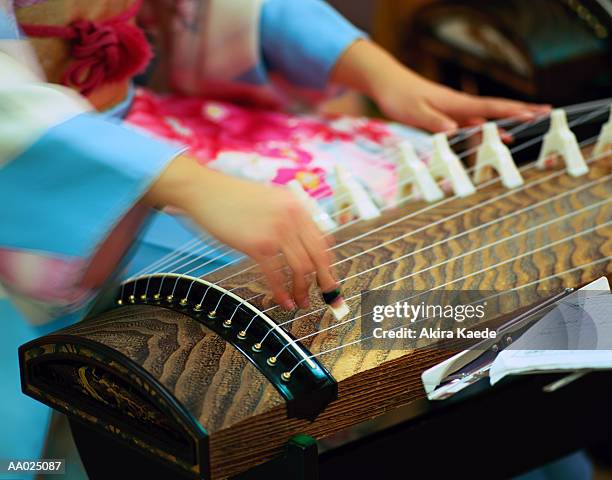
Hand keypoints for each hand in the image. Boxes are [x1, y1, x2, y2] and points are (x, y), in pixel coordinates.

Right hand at [144, 155, 336, 309]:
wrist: (206, 191)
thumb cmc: (233, 197)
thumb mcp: (271, 200)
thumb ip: (289, 218)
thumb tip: (302, 245)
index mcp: (297, 206)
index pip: (323, 241)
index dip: (328, 264)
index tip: (328, 278)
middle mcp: (292, 217)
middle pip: (318, 256)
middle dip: (325, 281)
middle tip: (328, 296)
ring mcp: (276, 231)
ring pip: (301, 268)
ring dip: (303, 290)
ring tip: (301, 302)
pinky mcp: (257, 245)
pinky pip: (276, 275)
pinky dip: (282, 292)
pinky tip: (283, 301)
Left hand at [332, 40, 549, 132]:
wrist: (388, 84)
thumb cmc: (400, 97)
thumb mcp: (414, 112)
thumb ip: (434, 121)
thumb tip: (454, 130)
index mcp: (455, 103)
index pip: (489, 108)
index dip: (511, 112)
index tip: (533, 114)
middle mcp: (460, 105)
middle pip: (496, 109)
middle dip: (522, 111)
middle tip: (547, 112)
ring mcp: (456, 110)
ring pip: (488, 116)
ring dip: (509, 120)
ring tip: (533, 122)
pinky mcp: (448, 115)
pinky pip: (475, 123)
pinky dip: (489, 129)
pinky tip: (500, 135)